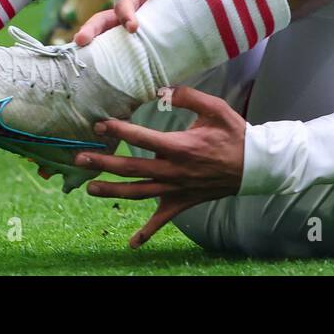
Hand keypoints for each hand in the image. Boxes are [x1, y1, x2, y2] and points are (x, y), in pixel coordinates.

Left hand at [74, 85, 246, 247]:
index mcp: (180, 147)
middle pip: (132, 168)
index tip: (99, 125)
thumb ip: (188, 96)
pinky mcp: (182, 202)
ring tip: (89, 188)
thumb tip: (162, 89)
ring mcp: (176, 189)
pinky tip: (131, 244)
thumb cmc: (233, 134)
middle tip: (79, 158)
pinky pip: (162, 220)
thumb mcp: (215, 108)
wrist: (253, 166)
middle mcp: (174, 170)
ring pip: (138, 193)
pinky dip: (147, 233)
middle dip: (103, 163)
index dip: (119, 130)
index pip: (142, 138)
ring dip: (112, 191)